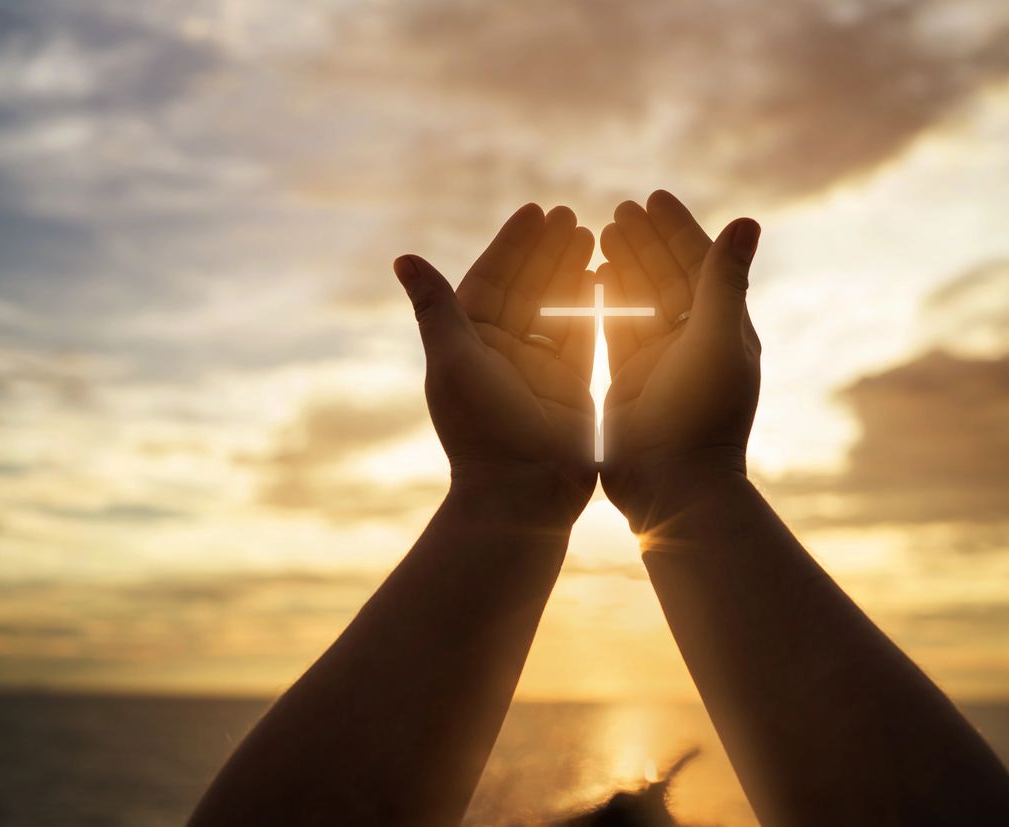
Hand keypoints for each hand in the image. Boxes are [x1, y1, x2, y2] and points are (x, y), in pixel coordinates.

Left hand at [395, 204, 596, 527]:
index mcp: (468, 342)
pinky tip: (605, 275)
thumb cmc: (482, 428)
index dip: (513, 245)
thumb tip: (403, 258)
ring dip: (570, 270)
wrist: (522, 493)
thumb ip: (436, 307)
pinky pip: (582, 335)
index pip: (492, 279)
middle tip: (570, 215)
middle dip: (546, 250)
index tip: (535, 211)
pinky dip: (592, 305)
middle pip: (526, 287)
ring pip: (555, 306)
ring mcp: (538, 368)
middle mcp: (502, 352)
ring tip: (591, 233)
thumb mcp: (454, 360)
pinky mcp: (570, 386)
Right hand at [598, 190, 761, 530]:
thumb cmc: (702, 415)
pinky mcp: (629, 382)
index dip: (677, 229)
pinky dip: (604, 302)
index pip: (699, 265)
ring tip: (599, 233)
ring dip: (622, 265)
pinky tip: (586, 277)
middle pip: (667, 277)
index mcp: (724, 329)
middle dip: (645, 242)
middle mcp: (694, 342)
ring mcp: (660, 363)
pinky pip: (616, 330)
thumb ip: (724, 280)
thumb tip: (748, 221)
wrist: (673, 486)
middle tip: (619, 210)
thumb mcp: (716, 340)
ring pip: (639, 300)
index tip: (652, 198)